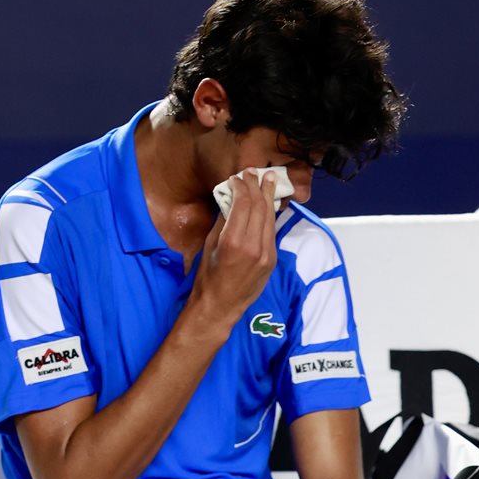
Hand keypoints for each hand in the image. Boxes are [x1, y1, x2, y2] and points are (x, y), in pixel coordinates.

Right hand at [191, 169, 277, 324]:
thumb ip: (223, 221)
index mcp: (233, 242)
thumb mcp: (210, 245)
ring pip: (270, 218)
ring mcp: (266, 254)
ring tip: (270, 180)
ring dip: (269, 197)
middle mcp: (253, 246)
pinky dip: (270, 215)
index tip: (237, 177)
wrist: (220, 307)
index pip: (244, 204)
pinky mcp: (271, 260)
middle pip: (260, 207)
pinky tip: (269, 204)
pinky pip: (271, 231)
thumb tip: (230, 200)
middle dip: (258, 186)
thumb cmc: (207, 278)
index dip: (241, 186)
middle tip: (256, 172)